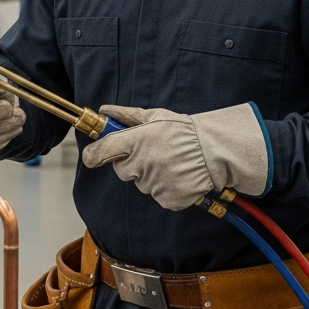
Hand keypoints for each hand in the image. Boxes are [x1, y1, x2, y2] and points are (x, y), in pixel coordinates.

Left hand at [80, 103, 270, 210]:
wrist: (215, 151)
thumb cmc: (184, 131)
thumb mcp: (155, 116)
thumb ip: (126, 115)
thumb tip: (105, 110)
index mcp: (137, 141)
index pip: (102, 151)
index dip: (94, 155)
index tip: (93, 156)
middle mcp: (143, 163)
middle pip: (122, 171)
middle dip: (132, 164)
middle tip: (152, 153)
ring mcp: (155, 184)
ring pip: (142, 184)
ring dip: (151, 176)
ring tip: (171, 163)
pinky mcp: (168, 199)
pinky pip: (158, 196)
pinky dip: (166, 188)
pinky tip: (177, 175)